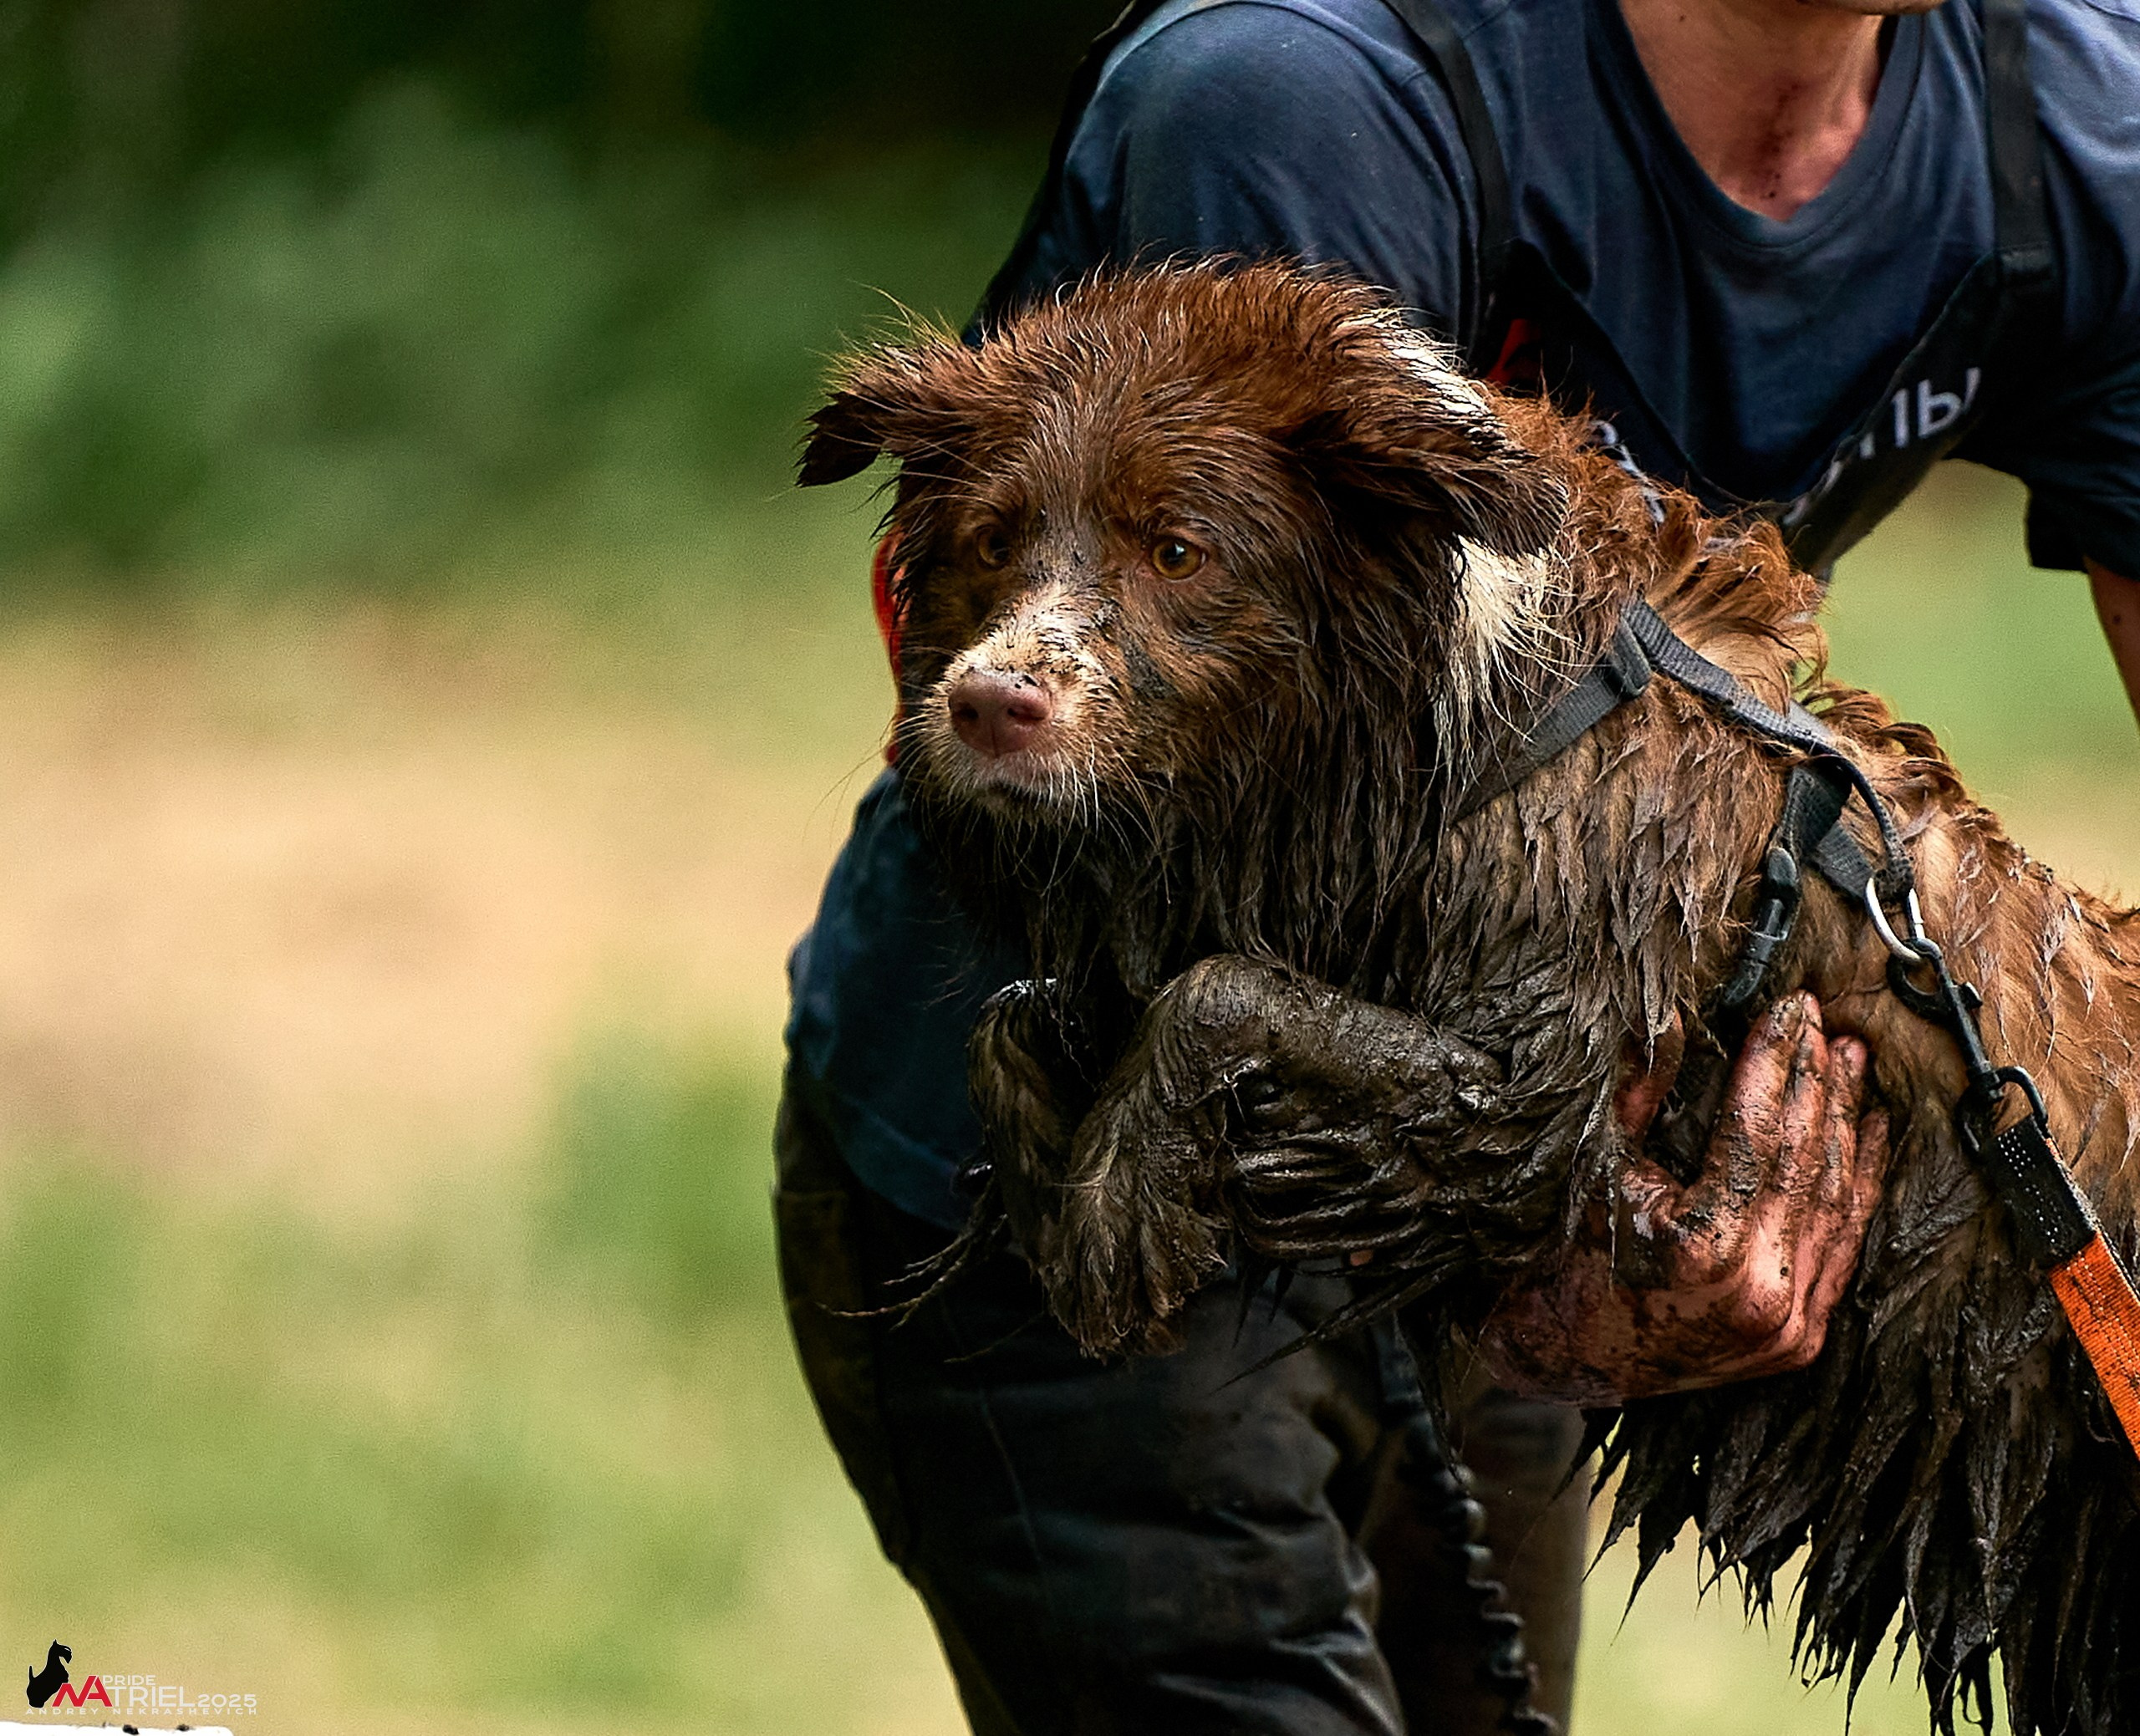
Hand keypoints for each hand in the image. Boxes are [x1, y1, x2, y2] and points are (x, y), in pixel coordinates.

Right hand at [1479, 992, 1888, 1404]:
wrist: (1571, 1352)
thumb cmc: (1571, 1253)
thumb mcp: (1597, 1167)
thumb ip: (1638, 1092)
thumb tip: (1670, 1015)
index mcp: (1702, 1245)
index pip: (1755, 1128)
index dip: (1772, 1060)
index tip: (1785, 1009)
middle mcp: (1757, 1288)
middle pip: (1804, 1159)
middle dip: (1814, 1080)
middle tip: (1820, 1022)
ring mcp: (1787, 1321)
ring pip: (1836, 1201)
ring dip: (1846, 1123)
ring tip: (1848, 1061)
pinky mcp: (1801, 1339)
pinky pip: (1844, 1248)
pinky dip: (1861, 1186)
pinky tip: (1868, 1133)